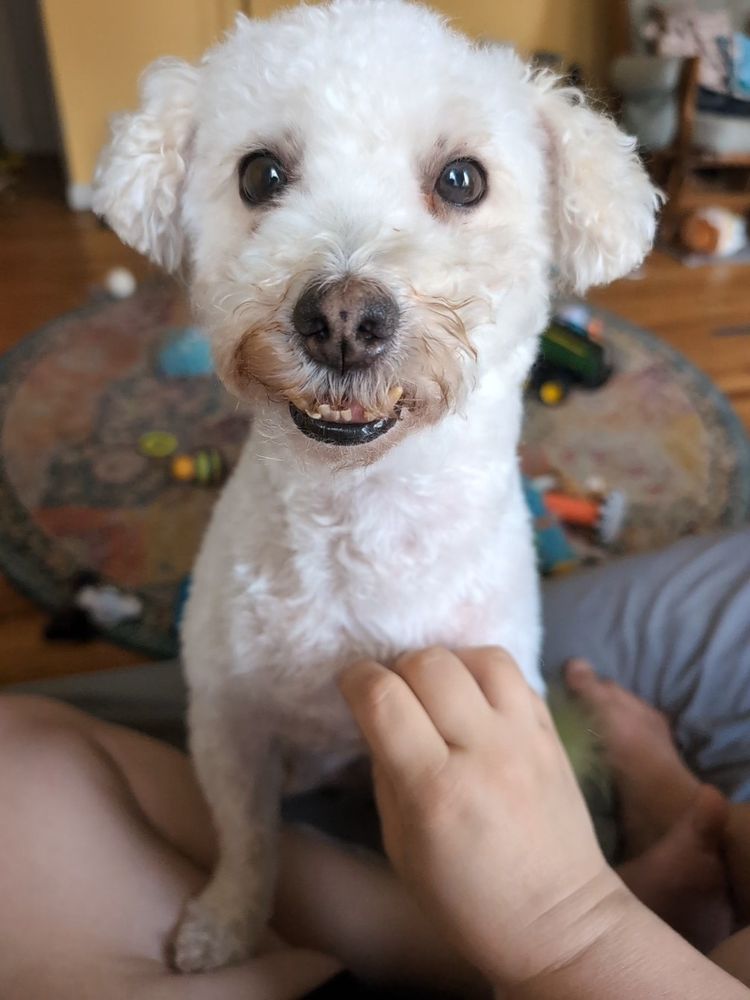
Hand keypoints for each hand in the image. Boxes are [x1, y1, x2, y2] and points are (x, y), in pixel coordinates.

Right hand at [339, 646, 625, 988]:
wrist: (558, 922)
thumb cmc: (465, 899)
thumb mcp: (400, 844)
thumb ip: (387, 770)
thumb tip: (378, 716)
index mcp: (435, 790)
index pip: (383, 699)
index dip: (356, 679)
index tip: (351, 685)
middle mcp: (483, 751)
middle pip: (429, 663)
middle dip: (399, 669)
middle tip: (398, 696)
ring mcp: (526, 737)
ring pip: (479, 655)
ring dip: (448, 664)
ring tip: (441, 693)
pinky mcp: (553, 732)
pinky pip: (515, 674)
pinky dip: (484, 676)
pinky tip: (475, 702)